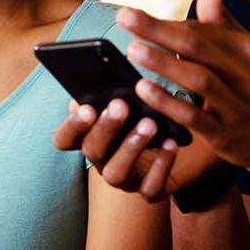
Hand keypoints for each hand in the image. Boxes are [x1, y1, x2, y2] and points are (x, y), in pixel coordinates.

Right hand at [52, 91, 225, 202]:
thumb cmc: (148, 109)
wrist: (184, 140)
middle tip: (121, 105)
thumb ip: (116, 84)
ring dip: (131, 146)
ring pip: (116, 173)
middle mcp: (102, 159)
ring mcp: (125, 178)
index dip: (72, 126)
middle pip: (91, 151)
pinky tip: (172, 144)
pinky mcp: (150, 190)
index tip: (86, 106)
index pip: (65, 138)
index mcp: (90, 135)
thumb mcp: (133, 94)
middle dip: (105, 128)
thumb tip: (113, 59)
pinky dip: (161, 166)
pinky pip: (150, 188)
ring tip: (150, 123)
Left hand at [116, 0, 249, 181]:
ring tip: (132, 49)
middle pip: (198, 46)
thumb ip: (228, 25)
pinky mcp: (226, 135)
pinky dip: (169, 102)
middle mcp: (248, 75)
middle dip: (158, 30)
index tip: (136, 17)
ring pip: (197, 79)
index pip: (204, 31)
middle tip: (124, 17)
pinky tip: (144, 90)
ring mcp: (238, 106)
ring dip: (162, 63)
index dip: (168, 24)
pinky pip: (194, 117)